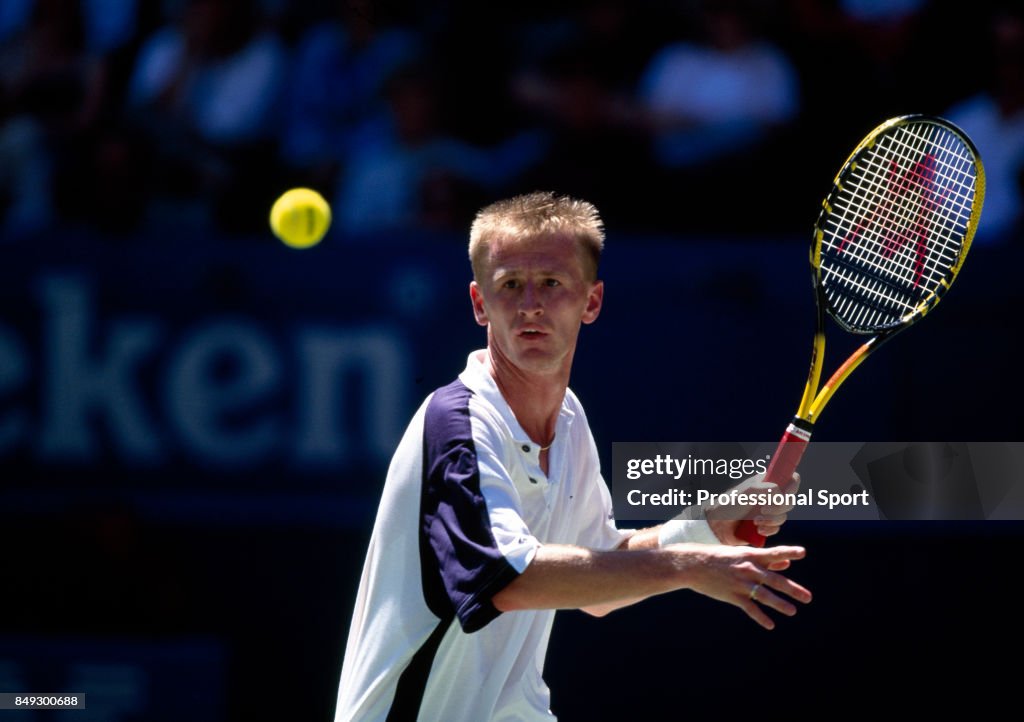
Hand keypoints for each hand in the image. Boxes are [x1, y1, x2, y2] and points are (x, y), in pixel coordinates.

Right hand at [667, 542, 811, 628]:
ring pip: (764, 595)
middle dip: (792, 589)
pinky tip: (770, 625)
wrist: (692, 564)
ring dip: (780, 604)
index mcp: (750, 556)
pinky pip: (749, 608)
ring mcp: (740, 583)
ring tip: (792, 611)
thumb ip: (765, 560)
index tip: (803, 553)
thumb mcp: (741, 554)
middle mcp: (747, 569)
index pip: (773, 552)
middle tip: (808, 597)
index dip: (789, 552)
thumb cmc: (718, 557)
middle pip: (774, 580)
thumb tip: (785, 563)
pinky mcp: (732, 596)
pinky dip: (760, 617)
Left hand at [706, 472, 799, 544]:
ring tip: (755, 521)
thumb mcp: (747, 492)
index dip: (792, 485)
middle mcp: (769, 496)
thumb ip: (766, 489)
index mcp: (766, 482)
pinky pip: (776, 528)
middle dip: (779, 507)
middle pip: (789, 500)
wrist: (717, 525)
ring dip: (771, 520)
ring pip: (783, 516)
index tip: (785, 493)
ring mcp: (768, 511)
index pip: (788, 478)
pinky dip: (769, 529)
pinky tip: (758, 529)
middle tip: (763, 509)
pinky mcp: (765, 525)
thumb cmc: (729, 504)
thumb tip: (780, 494)